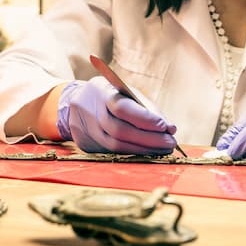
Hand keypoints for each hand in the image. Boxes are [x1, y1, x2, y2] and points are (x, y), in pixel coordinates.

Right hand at [56, 77, 176, 153]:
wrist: (75, 103)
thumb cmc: (111, 95)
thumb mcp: (127, 92)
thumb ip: (148, 108)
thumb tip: (170, 128)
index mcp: (102, 92)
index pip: (123, 109)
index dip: (145, 119)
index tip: (165, 127)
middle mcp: (91, 112)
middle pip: (121, 131)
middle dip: (150, 139)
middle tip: (171, 143)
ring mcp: (87, 131)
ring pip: (117, 146)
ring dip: (145, 149)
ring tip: (164, 149)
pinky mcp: (88, 145)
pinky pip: (113, 152)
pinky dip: (134, 153)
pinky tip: (150, 152)